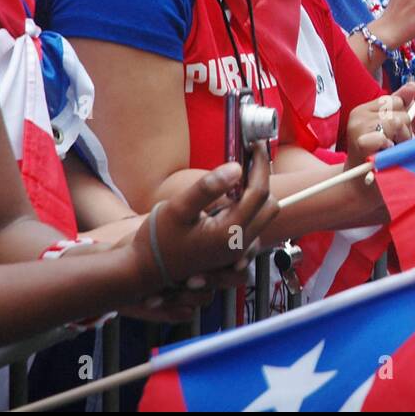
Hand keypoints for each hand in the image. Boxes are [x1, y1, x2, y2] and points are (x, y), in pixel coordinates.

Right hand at [130, 142, 278, 292]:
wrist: (145, 269)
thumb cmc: (157, 241)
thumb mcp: (178, 208)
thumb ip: (207, 188)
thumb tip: (236, 169)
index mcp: (229, 233)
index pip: (259, 193)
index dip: (259, 165)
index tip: (256, 145)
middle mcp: (240, 245)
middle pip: (269, 205)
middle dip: (261, 180)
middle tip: (246, 161)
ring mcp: (238, 252)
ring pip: (263, 217)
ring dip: (255, 195)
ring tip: (234, 181)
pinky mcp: (233, 253)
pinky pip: (253, 227)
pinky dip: (248, 210)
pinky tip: (228, 202)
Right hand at [346, 83, 414, 165]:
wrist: (358, 185)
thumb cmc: (376, 157)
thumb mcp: (387, 129)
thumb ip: (399, 107)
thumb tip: (414, 86)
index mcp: (363, 110)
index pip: (394, 100)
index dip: (401, 117)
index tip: (395, 133)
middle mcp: (358, 115)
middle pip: (398, 109)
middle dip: (404, 129)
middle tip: (393, 145)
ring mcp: (358, 128)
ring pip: (398, 121)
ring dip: (401, 139)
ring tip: (391, 150)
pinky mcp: (361, 142)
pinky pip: (387, 135)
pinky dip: (390, 146)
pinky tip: (384, 154)